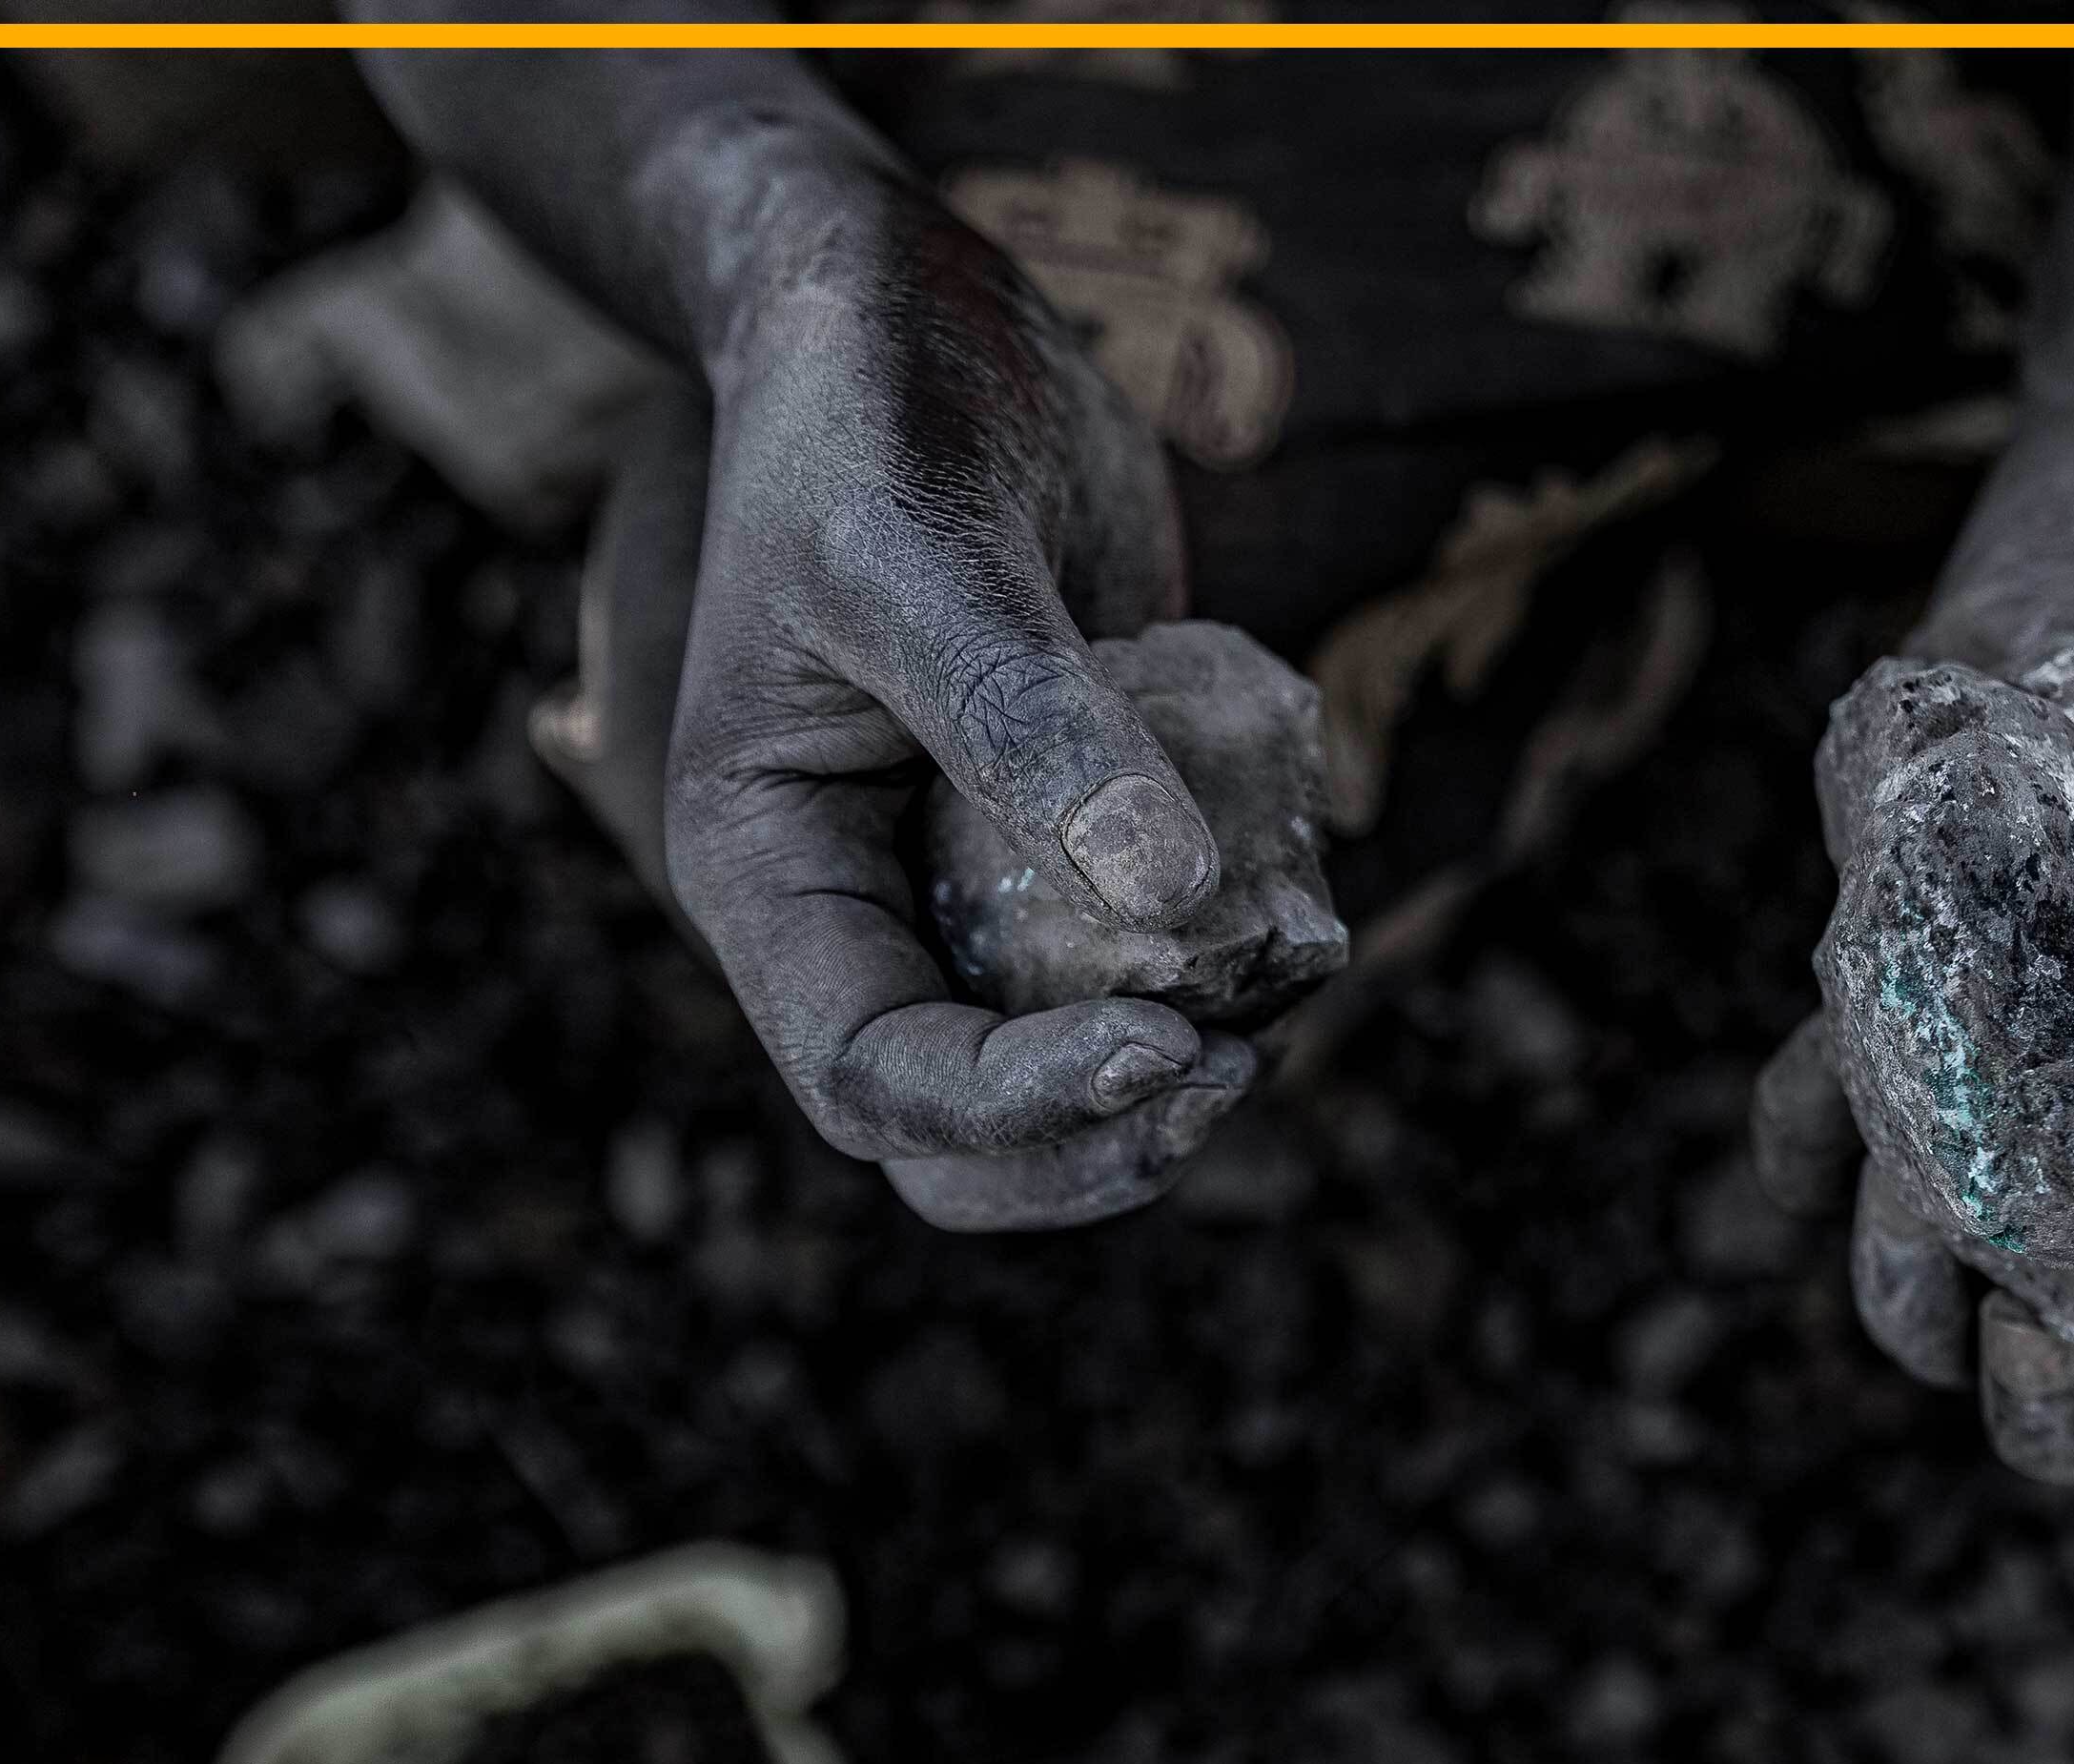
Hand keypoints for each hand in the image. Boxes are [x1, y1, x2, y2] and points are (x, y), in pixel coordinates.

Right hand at [600, 174, 1254, 1228]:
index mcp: (769, 875)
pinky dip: (1227, 960)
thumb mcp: (921, 552)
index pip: (875, 1078)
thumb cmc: (872, 412)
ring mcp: (968, 880)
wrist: (910, 314)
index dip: (1018, 1105)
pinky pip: (1149, 952)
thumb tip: (1178, 899)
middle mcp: (861, 905)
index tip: (1170, 1044)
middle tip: (1234, 1071)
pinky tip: (1303, 898)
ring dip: (1174, 1075)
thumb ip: (1032, 723)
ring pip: (1062, 1064)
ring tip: (1287, 988)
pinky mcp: (1075, 832)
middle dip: (1095, 1139)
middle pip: (959, 1133)